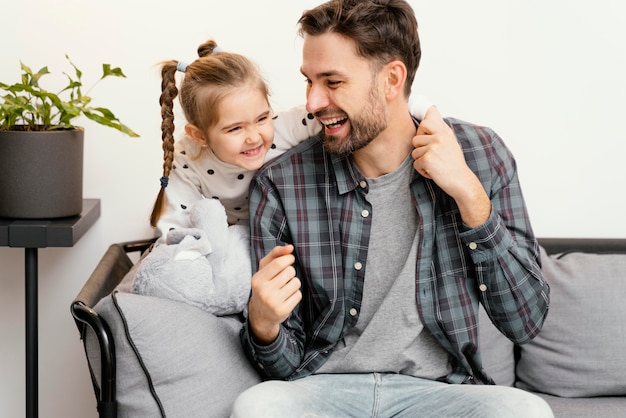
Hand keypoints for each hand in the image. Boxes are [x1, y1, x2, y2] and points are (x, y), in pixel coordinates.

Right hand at [248, 244, 301, 344]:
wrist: (261, 314)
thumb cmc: (264, 285)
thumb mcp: (264, 269)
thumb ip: (275, 254)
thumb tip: (290, 247)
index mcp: (257, 279)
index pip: (279, 263)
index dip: (288, 258)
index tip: (290, 260)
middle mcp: (264, 291)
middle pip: (290, 271)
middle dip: (291, 272)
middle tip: (284, 278)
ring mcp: (273, 302)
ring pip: (296, 282)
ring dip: (294, 283)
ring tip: (285, 288)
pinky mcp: (282, 310)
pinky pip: (298, 295)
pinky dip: (295, 294)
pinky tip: (287, 297)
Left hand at [411, 107, 490, 227]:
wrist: (461, 181)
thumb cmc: (455, 164)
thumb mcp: (451, 142)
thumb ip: (440, 130)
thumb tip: (431, 112)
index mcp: (445, 132)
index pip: (425, 122)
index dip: (422, 131)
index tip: (426, 139)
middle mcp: (439, 137)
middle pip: (415, 139)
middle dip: (420, 150)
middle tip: (433, 157)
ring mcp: (433, 148)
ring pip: (414, 153)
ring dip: (421, 161)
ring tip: (434, 165)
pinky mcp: (427, 159)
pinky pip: (416, 164)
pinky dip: (422, 170)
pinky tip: (434, 172)